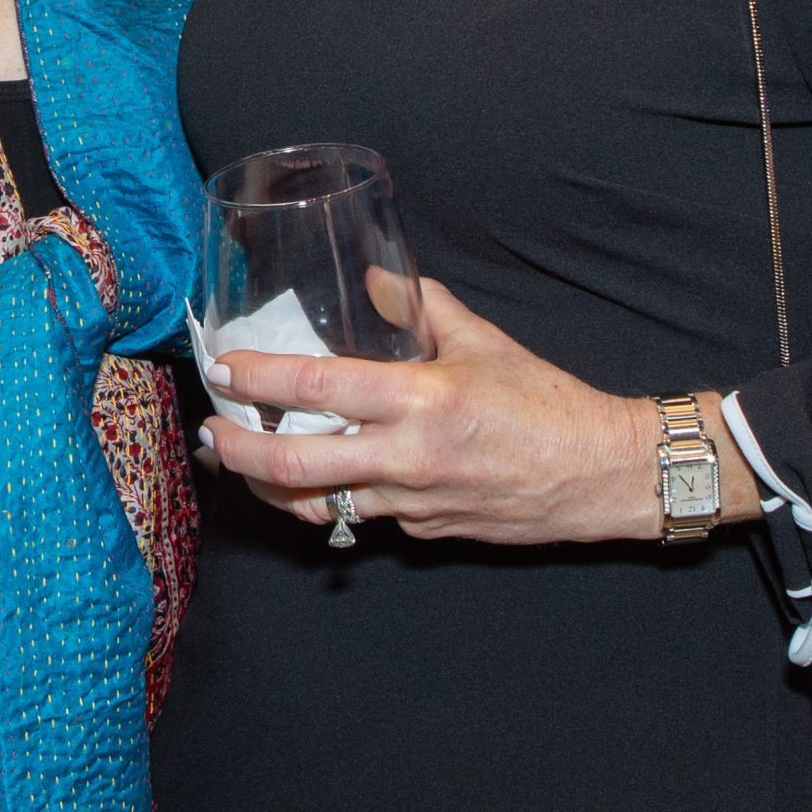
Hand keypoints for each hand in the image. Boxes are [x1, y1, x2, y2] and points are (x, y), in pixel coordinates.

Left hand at [199, 276, 715, 543]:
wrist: (601, 473)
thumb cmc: (547, 401)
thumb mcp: (483, 341)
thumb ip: (422, 308)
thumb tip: (375, 278)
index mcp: (420, 399)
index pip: (316, 389)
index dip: (259, 380)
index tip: (223, 369)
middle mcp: (408, 457)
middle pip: (294, 466)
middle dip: (238, 452)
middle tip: (210, 435)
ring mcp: (414, 503)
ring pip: (320, 503)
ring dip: (272, 486)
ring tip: (243, 465)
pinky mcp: (425, 533)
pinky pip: (365, 516)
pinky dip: (335, 499)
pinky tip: (320, 480)